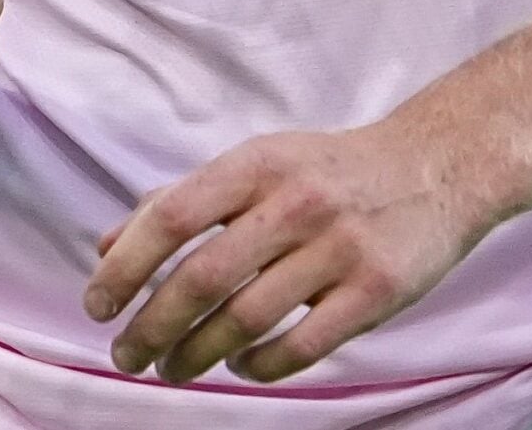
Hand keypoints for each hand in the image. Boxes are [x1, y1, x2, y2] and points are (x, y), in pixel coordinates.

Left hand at [83, 121, 493, 384]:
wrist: (435, 167)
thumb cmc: (326, 170)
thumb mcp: (254, 162)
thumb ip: (182, 199)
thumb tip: (107, 245)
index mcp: (252, 165)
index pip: (171, 216)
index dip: (126, 265)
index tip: (97, 304)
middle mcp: (292, 203)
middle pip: (203, 278)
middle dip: (153, 326)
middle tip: (127, 355)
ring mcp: (337, 249)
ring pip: (247, 319)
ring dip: (198, 354)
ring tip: (173, 369)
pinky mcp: (376, 292)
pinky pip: (304, 346)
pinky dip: (261, 366)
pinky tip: (240, 368)